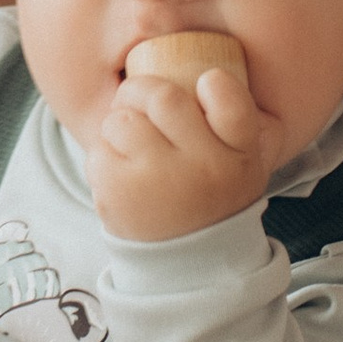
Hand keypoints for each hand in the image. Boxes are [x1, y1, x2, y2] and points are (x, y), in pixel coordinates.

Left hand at [87, 57, 278, 242]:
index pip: (231, 104)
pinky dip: (104, 156)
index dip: (216, 85)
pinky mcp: (118, 192)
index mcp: (237, 157)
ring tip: (130, 145)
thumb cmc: (210, 199)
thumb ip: (240, 125)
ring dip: (119, 125)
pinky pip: (99, 149)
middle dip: (141, 90)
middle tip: (137, 99)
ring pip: (121, 120)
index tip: (206, 83)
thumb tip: (219, 75)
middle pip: (163, 98)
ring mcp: (158, 179)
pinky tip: (120, 173)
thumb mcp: (243, 167)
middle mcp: (201, 167)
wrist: (186, 266)